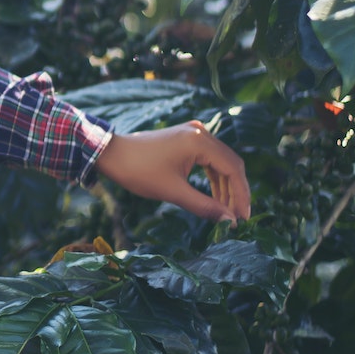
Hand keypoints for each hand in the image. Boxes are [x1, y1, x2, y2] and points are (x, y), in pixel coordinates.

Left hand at [93, 120, 250, 222]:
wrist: (111, 154)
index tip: (244, 218)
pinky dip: (212, 178)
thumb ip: (204, 206)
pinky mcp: (186, 138)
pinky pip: (208, 159)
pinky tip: (214, 197)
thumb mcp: (173, 192)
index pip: (233, 169)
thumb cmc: (138, 172)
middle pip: (230, 163)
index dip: (241, 195)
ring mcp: (193, 133)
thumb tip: (229, 221)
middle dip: (236, 192)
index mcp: (199, 141)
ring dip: (224, 187)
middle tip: (238, 218)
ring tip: (226, 212)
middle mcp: (201, 132)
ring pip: (220, 162)